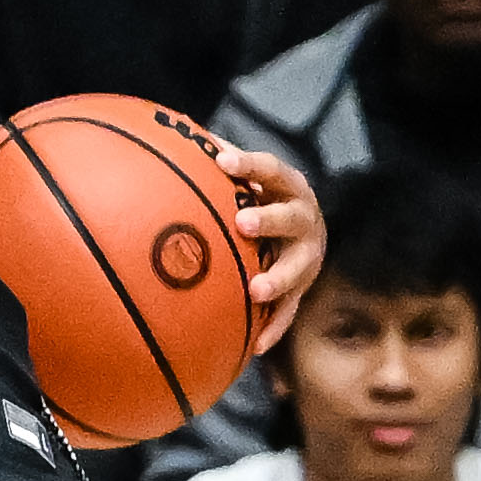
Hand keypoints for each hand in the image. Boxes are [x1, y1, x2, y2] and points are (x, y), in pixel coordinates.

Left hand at [206, 136, 325, 350]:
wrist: (310, 231)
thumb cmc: (264, 199)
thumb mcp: (251, 179)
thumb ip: (219, 163)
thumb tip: (169, 134)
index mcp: (288, 186)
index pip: (271, 169)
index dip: (249, 163)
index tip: (222, 160)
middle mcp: (304, 219)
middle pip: (289, 217)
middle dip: (267, 220)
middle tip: (242, 224)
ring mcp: (307, 256)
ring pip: (297, 268)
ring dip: (277, 279)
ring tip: (255, 291)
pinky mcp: (303, 288)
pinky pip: (290, 311)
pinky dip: (274, 328)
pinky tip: (254, 347)